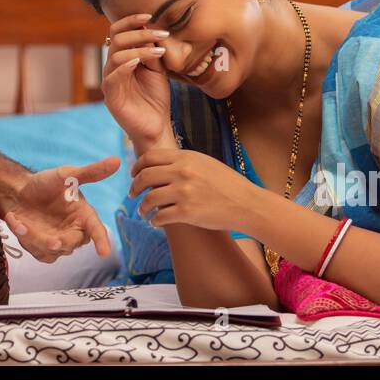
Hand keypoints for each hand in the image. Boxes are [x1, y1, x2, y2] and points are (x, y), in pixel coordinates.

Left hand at [2, 157, 119, 261]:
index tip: (104, 253)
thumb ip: (91, 172)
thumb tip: (117, 160)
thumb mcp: (67, 174)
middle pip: (71, 244)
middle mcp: (73, 231)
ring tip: (20, 222)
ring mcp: (56, 241)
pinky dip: (23, 238)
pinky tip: (16, 221)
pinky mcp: (39, 248)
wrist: (18, 191)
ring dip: (34, 239)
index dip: (101, 241)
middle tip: (50, 240)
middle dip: (59, 243)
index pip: (96, 229)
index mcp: (84, 215)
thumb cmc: (46, 182)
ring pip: (51, 251)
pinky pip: (35, 252)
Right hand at [101, 12, 172, 154]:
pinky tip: (139, 63)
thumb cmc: (156, 98)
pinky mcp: (111, 96)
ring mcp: (110, 81)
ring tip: (159, 51)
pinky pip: (113, 77)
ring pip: (116, 55)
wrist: (156, 126)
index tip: (150, 15)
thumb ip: (152, 51)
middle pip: (116, 39)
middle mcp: (112, 67)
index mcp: (122, 58)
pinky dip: (125, 66)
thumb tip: (151, 29)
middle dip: (139, 33)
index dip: (131, 20)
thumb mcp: (157, 69)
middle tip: (161, 34)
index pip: (118, 32)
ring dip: (139, 48)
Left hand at [128, 145, 258, 233]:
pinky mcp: (188, 212)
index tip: (134, 175)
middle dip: (134, 186)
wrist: (247, 203)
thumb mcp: (204, 163)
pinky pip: (160, 217)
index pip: (149, 157)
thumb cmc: (227, 184)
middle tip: (132, 194)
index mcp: (185, 157)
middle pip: (144, 176)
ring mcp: (184, 192)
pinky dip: (154, 220)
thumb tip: (159, 165)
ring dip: (142, 206)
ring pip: (149, 199)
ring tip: (143, 211)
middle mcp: (182, 172)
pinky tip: (155, 222)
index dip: (137, 167)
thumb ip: (182, 162)